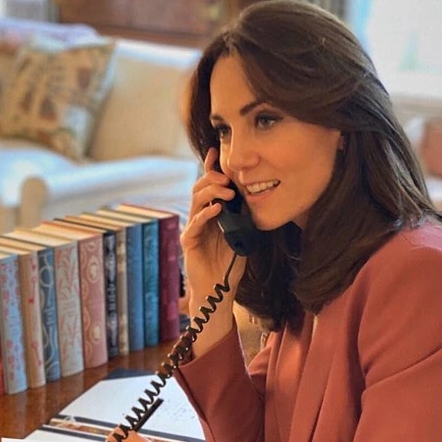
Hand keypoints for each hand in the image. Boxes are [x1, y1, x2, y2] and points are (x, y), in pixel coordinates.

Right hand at [180, 148, 246, 353]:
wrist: (220, 289)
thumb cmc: (230, 264)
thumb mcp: (242, 234)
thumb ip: (243, 215)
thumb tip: (252, 193)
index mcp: (211, 213)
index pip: (209, 186)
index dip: (211, 168)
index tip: (217, 151)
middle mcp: (199, 218)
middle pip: (199, 189)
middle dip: (212, 178)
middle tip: (227, 175)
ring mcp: (192, 229)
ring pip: (196, 202)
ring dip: (211, 193)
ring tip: (227, 190)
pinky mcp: (189, 243)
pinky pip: (194, 224)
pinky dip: (205, 215)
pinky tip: (217, 209)